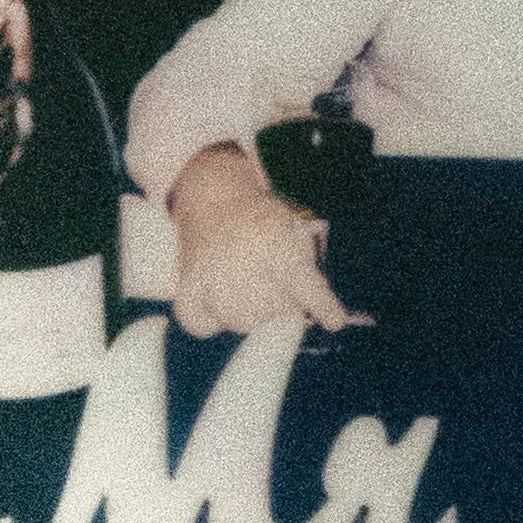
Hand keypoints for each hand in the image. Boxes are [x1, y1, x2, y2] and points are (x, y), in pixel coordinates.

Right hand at [167, 143, 360, 337]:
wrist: (215, 199)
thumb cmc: (263, 223)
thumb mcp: (295, 234)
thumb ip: (309, 274)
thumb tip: (320, 317)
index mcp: (279, 247)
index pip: (306, 286)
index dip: (323, 306)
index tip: (335, 322)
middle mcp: (246, 263)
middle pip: (274, 312)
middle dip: (284, 311)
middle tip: (277, 293)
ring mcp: (213, 276)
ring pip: (239, 323)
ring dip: (251, 318)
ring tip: (250, 295)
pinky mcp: (187, 284)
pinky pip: (200, 324)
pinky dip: (210, 322)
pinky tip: (218, 307)